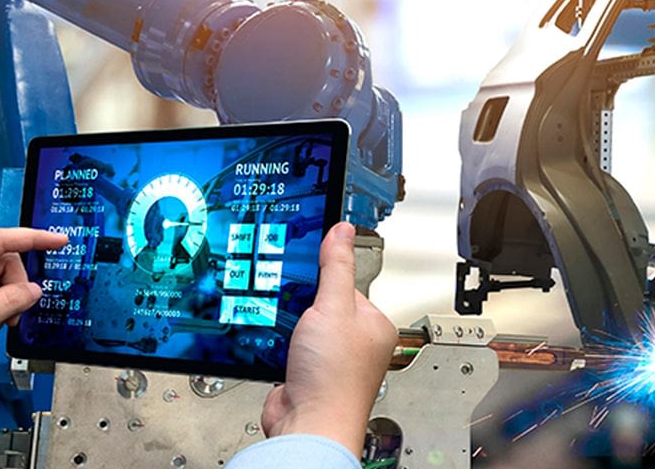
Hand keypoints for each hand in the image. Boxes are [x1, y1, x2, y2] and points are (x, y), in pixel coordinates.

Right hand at [260, 222, 397, 456]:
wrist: (308, 424)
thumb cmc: (334, 378)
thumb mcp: (333, 306)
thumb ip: (335, 266)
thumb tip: (342, 230)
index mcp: (374, 324)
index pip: (348, 284)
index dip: (325, 277)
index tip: (308, 267)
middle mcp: (355, 343)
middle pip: (322, 303)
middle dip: (304, 302)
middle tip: (296, 304)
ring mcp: (329, 359)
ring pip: (303, 325)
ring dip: (290, 324)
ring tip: (289, 329)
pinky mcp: (305, 371)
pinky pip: (289, 344)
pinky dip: (280, 342)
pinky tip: (279, 344)